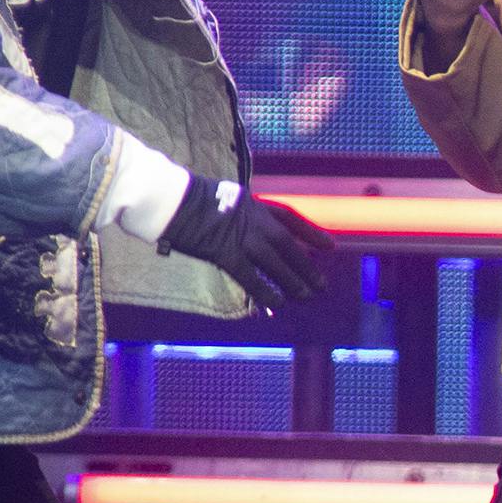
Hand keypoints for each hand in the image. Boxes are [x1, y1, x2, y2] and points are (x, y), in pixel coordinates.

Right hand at [159, 179, 336, 308]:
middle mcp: (254, 220)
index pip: (290, 217)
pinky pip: (251, 277)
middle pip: (288, 244)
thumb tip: (251, 231)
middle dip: (307, 265)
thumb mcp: (224, 199)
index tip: (330, 247)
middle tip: (322, 284)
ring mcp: (241, 237)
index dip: (312, 233)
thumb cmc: (191, 199)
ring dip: (293, 281)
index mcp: (254, 204)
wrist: (171, 199)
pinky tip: (277, 303)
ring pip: (275, 262)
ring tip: (307, 296)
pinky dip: (265, 291)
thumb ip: (240, 215)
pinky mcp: (225, 253)